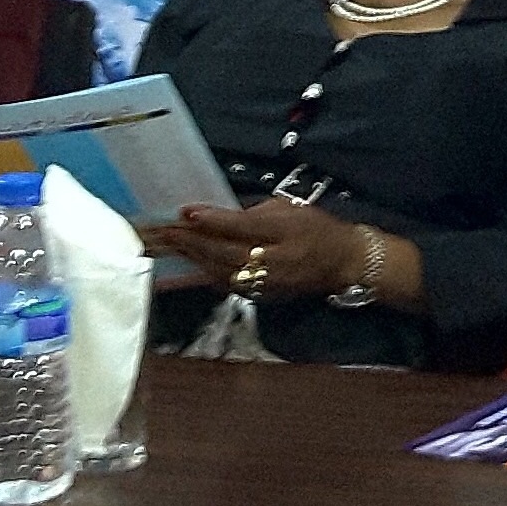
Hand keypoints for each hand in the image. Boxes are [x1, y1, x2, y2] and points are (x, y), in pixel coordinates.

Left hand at [150, 200, 365, 299]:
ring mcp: (264, 283)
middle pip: (224, 251)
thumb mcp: (292, 209)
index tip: (186, 211)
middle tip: (163, 229)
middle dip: (191, 240)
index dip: (213, 220)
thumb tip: (219, 216)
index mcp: (283, 233)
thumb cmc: (318, 229)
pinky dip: (203, 274)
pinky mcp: (259, 296)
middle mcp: (272, 261)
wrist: (343, 263)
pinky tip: (186, 266)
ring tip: (168, 244)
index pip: (242, 226)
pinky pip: (224, 285)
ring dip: (192, 257)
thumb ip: (256, 212)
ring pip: (219, 271)